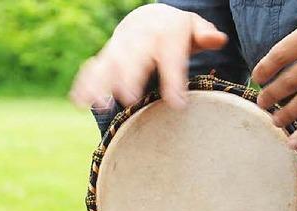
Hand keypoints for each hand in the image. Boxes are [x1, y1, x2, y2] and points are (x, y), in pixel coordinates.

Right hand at [69, 3, 227, 109]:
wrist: (147, 19)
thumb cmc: (176, 32)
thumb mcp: (192, 27)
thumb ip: (205, 34)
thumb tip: (218, 39)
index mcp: (164, 35)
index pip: (170, 58)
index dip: (173, 80)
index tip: (177, 103)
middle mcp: (138, 41)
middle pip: (133, 59)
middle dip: (129, 76)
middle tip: (128, 97)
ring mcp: (119, 49)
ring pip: (108, 66)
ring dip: (100, 84)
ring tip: (97, 104)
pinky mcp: (105, 58)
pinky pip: (92, 70)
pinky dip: (84, 84)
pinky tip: (78, 102)